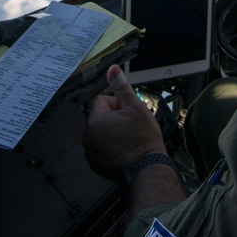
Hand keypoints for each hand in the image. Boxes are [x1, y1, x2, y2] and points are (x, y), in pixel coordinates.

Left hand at [82, 64, 166, 178]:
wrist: (148, 167)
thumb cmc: (143, 138)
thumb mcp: (135, 107)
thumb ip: (121, 87)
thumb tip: (112, 69)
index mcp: (96, 121)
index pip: (102, 101)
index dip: (117, 104)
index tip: (128, 113)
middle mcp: (88, 137)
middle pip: (100, 117)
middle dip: (114, 118)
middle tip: (130, 126)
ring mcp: (91, 152)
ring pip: (101, 132)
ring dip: (112, 132)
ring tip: (128, 138)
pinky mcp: (96, 164)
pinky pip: (101, 147)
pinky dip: (110, 147)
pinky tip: (124, 149)